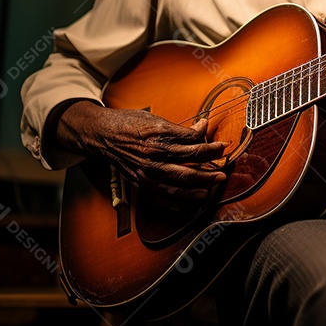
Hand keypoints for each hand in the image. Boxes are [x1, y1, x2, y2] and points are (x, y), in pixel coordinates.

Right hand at [56, 101, 226, 205]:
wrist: (102, 135)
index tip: (223, 146)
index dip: (210, 147)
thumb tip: (203, 126)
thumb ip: (181, 128)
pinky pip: (161, 199)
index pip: (192, 145)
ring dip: (196, 191)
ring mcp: (146, 174)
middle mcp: (153, 158)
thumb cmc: (130, 124)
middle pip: (187, 169)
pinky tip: (189, 205)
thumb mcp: (156, 120)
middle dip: (208, 173)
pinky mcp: (140, 184)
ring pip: (176, 187)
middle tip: (222, 173)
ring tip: (209, 191)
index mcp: (158, 139)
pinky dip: (176, 204)